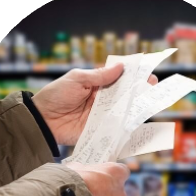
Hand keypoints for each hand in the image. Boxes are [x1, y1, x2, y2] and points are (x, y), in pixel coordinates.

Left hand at [32, 64, 157, 144]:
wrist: (43, 120)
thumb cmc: (56, 95)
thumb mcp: (77, 79)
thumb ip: (99, 76)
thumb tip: (121, 67)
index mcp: (96, 84)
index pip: (118, 78)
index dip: (132, 75)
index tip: (146, 72)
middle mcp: (102, 99)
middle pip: (124, 94)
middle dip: (138, 90)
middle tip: (152, 86)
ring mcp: (102, 115)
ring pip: (122, 110)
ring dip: (135, 106)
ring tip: (150, 102)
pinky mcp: (99, 129)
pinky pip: (115, 126)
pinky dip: (126, 125)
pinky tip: (138, 121)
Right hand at [65, 162, 129, 195]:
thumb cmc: (72, 182)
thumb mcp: (76, 168)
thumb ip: (85, 170)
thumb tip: (80, 171)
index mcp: (116, 173)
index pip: (122, 171)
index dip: (111, 174)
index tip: (102, 175)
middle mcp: (120, 192)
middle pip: (116, 191)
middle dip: (105, 192)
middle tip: (90, 192)